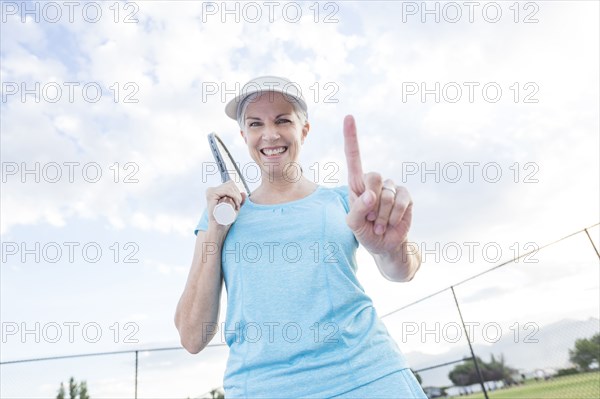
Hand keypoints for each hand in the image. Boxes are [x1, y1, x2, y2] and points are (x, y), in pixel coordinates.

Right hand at [206, 180, 245, 231]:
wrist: (219, 227)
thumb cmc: (225, 218)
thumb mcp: (234, 207)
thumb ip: (239, 200)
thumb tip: (244, 193)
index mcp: (216, 191)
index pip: (230, 184)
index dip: (237, 192)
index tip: (238, 203)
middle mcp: (212, 190)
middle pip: (230, 184)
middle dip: (237, 194)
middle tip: (237, 205)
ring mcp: (210, 191)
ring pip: (229, 187)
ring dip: (236, 196)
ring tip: (236, 206)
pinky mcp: (211, 194)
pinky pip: (226, 191)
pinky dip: (233, 196)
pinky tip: (234, 203)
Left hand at [343, 115, 413, 255]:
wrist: (386, 246)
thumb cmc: (365, 233)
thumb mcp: (353, 225)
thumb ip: (357, 210)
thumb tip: (371, 195)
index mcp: (356, 185)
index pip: (353, 158)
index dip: (352, 137)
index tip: (349, 117)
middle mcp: (374, 182)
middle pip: (373, 176)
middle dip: (372, 202)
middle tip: (370, 219)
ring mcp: (391, 188)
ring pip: (387, 194)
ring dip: (382, 215)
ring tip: (379, 225)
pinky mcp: (406, 196)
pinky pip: (402, 200)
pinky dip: (394, 216)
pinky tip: (391, 224)